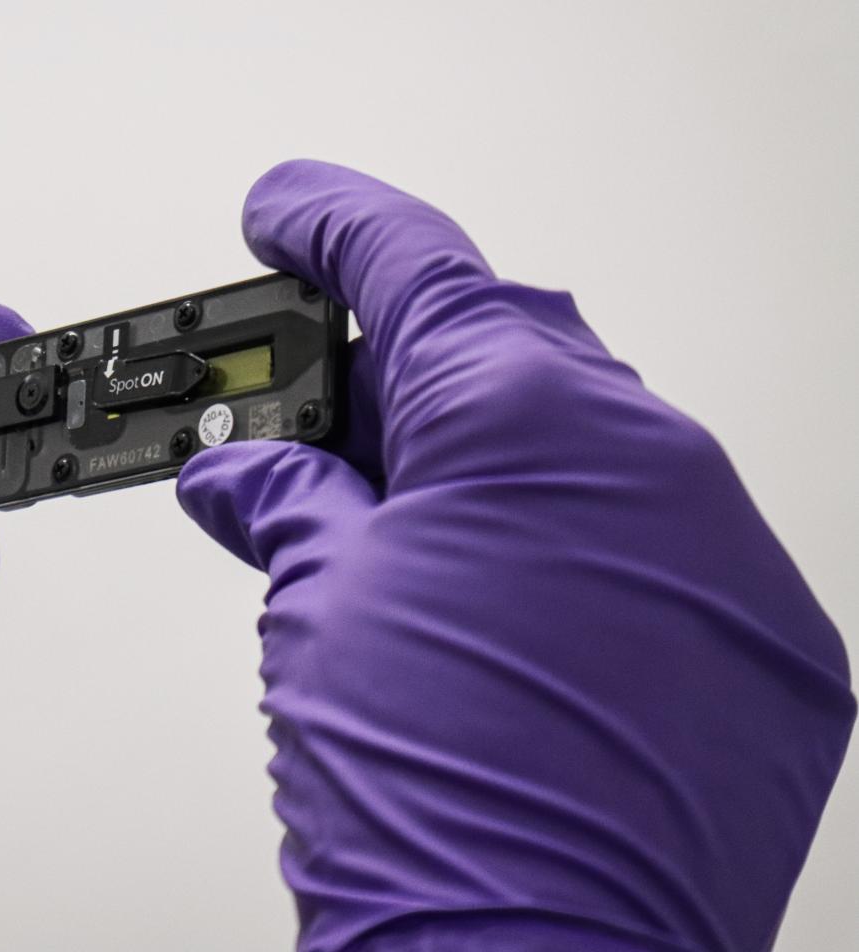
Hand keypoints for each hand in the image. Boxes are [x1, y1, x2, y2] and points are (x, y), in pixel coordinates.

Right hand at [177, 161, 853, 950]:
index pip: (416, 263)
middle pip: (506, 348)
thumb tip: (246, 472)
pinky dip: (572, 542)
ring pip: (589, 441)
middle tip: (314, 416)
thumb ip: (287, 498)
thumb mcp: (318, 607)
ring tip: (396, 531)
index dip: (332, 221)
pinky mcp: (765, 641)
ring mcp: (725, 556)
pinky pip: (660, 537)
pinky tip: (501, 603)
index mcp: (526, 420)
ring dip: (487, 462)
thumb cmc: (433, 805)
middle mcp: (653, 461)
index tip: (287, 207)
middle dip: (402, 367)